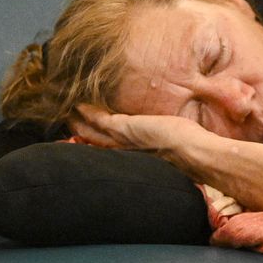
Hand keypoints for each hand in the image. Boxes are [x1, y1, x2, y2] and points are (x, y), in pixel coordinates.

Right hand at [70, 105, 207, 156]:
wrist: (196, 156)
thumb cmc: (192, 153)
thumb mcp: (176, 149)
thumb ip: (169, 147)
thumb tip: (178, 142)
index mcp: (137, 157)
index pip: (112, 151)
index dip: (99, 144)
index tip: (88, 137)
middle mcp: (126, 152)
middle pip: (96, 143)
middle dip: (82, 134)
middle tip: (67, 123)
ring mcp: (123, 141)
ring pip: (93, 132)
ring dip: (79, 122)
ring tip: (68, 113)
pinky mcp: (125, 129)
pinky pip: (100, 119)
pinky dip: (88, 112)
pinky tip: (79, 105)